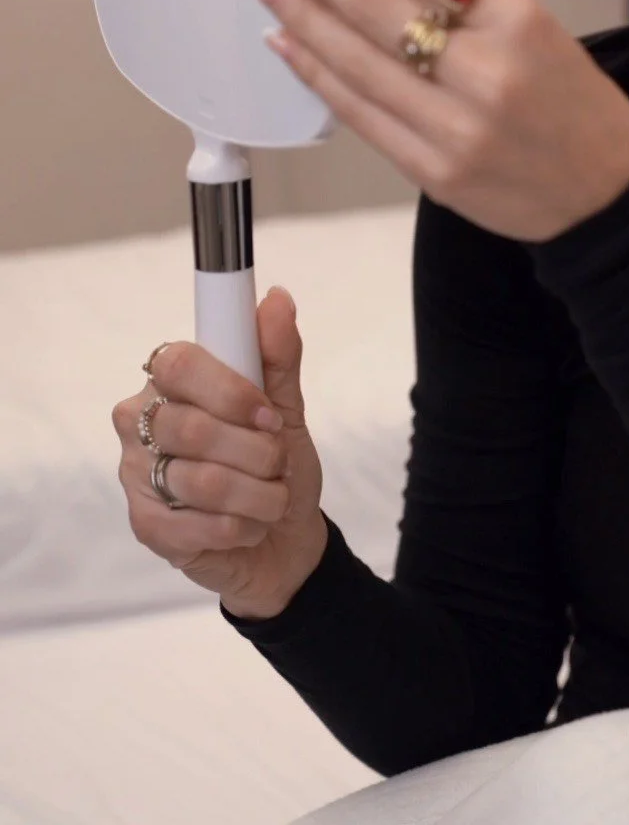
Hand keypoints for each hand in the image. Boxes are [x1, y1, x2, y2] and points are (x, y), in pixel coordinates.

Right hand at [112, 288, 327, 619]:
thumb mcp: (286, 405)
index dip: (230, 392)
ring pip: (199, 481)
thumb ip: (277, 354)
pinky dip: (240, 526)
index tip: (269, 416)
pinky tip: (248, 524)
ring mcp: (136, 474)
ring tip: (272, 497)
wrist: (283, 534)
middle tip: (278, 461)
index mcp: (172, 381)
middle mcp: (141, 422)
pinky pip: (196, 526)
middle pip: (190, 428)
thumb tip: (278, 299)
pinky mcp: (145, 525)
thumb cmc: (277, 461)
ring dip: (256, 494)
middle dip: (255, 452)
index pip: (179, 364)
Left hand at [240, 0, 628, 241]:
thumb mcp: (535, 26)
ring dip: (298, 15)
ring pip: (354, 59)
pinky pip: (359, 113)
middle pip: (371, 4)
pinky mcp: (433, 172)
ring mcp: (456, 126)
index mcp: (516, 17)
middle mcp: (485, 69)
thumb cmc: (571, 101)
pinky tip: (287, 43)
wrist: (606, 194)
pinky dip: (316, 73)